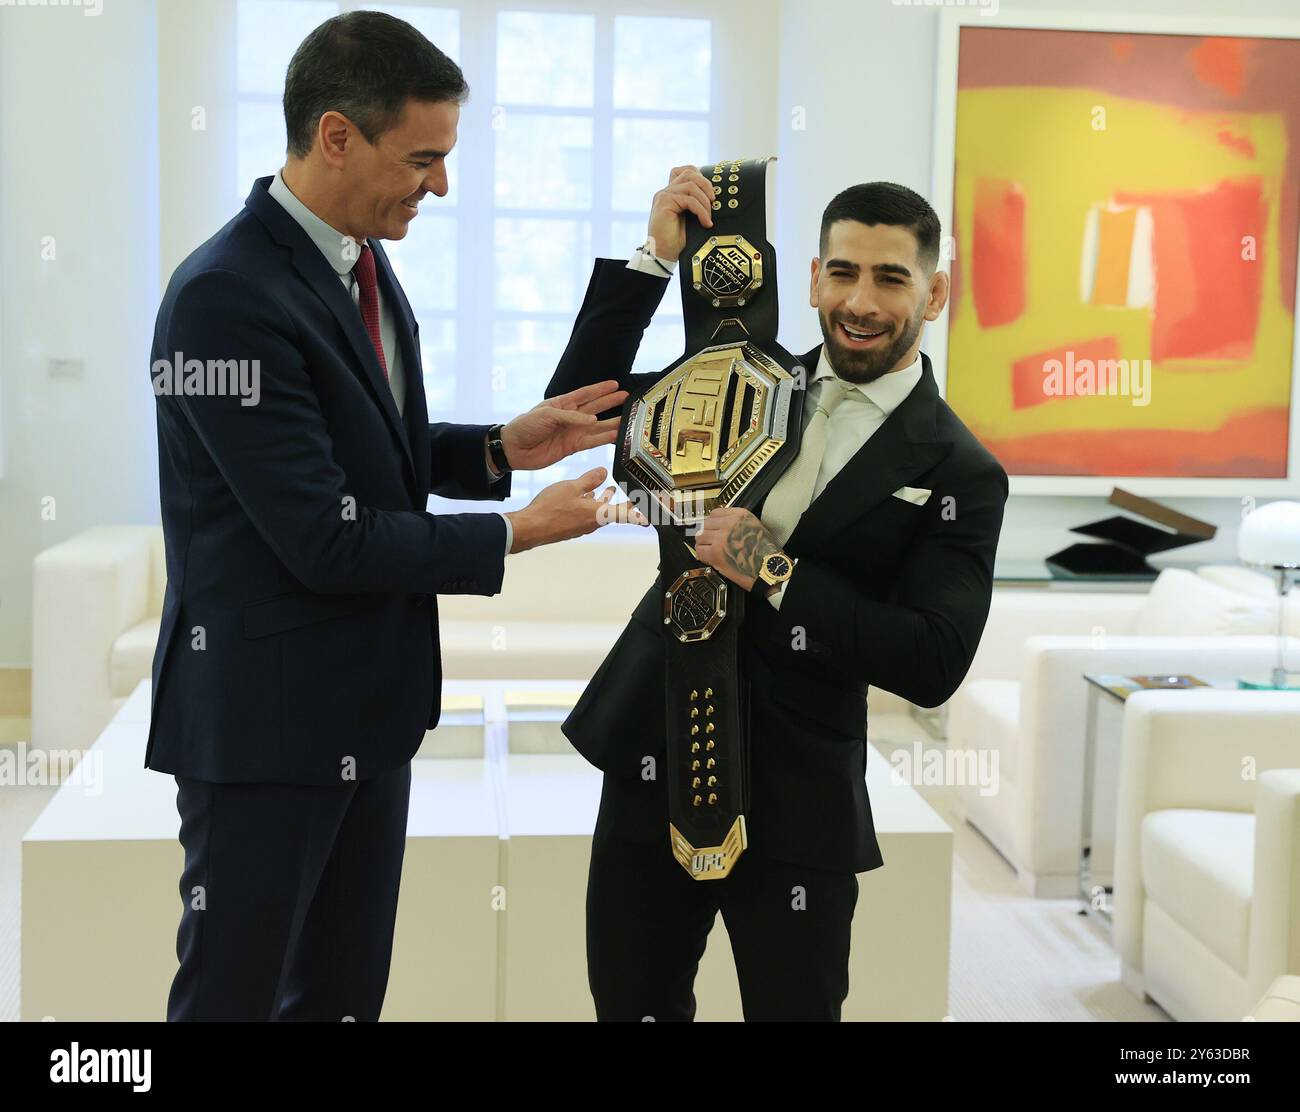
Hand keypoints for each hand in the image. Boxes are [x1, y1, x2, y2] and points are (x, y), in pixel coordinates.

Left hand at [499, 381, 628, 470]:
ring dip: (613, 423)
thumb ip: (571, 417)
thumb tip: (593, 422)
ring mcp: (573, 432)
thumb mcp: (547, 414)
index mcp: (563, 403)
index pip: (586, 394)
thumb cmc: (526, 426)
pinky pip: (592, 442)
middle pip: (596, 408)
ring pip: (598, 426)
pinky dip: (605, 439)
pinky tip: (617, 436)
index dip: (601, 389)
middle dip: (612, 403)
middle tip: (628, 399)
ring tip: (629, 420)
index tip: (615, 384)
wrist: (514, 448)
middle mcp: (571, 417)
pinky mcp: (573, 447)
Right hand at [504, 467, 647, 553]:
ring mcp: (582, 526)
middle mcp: (593, 523)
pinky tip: (585, 496)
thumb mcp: (571, 487)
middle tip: (636, 498)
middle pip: (614, 512)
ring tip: (609, 489)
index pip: (626, 514)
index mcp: (598, 514)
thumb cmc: (550, 510)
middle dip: (625, 503)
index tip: (654, 515)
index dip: (641, 513)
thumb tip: (603, 472)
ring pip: (599, 511)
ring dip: (605, 501)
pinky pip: (586, 513)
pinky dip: (590, 504)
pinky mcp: (572, 526)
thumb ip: (589, 480)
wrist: (530, 528)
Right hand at [646, 165, 714, 262]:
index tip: (710, 193)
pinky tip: (704, 222)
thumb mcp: (689, 217)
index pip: (685, 171)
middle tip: (714, 201)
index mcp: (672, 193)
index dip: (700, 175)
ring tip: (708, 217)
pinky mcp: (664, 203)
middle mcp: (666, 191)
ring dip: (704, 202)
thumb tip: (714, 197)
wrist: (662, 253)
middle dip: (706, 185)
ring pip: (691, 186)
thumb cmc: (675, 239)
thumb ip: (695, 204)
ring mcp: (664, 196)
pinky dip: (701, 211)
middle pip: (689, 173)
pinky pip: (689, 200)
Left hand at [691, 507, 780, 591]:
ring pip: (700, 537)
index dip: (712, 523)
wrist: (770, 568)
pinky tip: (708, 558)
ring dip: (703, 544)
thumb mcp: (756, 526)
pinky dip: (702, 555)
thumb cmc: (767, 552)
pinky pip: (700, 551)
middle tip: (710, 542)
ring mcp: (721, 538)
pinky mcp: (715, 554)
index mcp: (740, 515)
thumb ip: (738, 523)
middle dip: (707, 534)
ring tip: (709, 550)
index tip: (712, 528)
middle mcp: (729, 524)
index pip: (715, 513)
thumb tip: (722, 525)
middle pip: (706, 524)